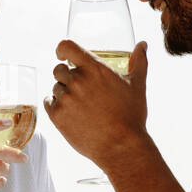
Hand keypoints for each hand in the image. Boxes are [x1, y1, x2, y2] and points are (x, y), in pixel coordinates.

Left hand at [44, 39, 148, 167]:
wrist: (122, 147)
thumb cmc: (131, 116)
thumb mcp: (137, 85)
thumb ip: (139, 61)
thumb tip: (143, 45)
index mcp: (94, 69)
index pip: (66, 47)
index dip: (62, 50)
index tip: (63, 55)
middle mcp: (77, 81)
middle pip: (59, 70)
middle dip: (67, 77)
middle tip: (81, 90)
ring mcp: (66, 98)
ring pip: (55, 88)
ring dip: (64, 93)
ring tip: (82, 107)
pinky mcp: (57, 116)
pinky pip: (48, 103)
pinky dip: (56, 106)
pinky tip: (71, 113)